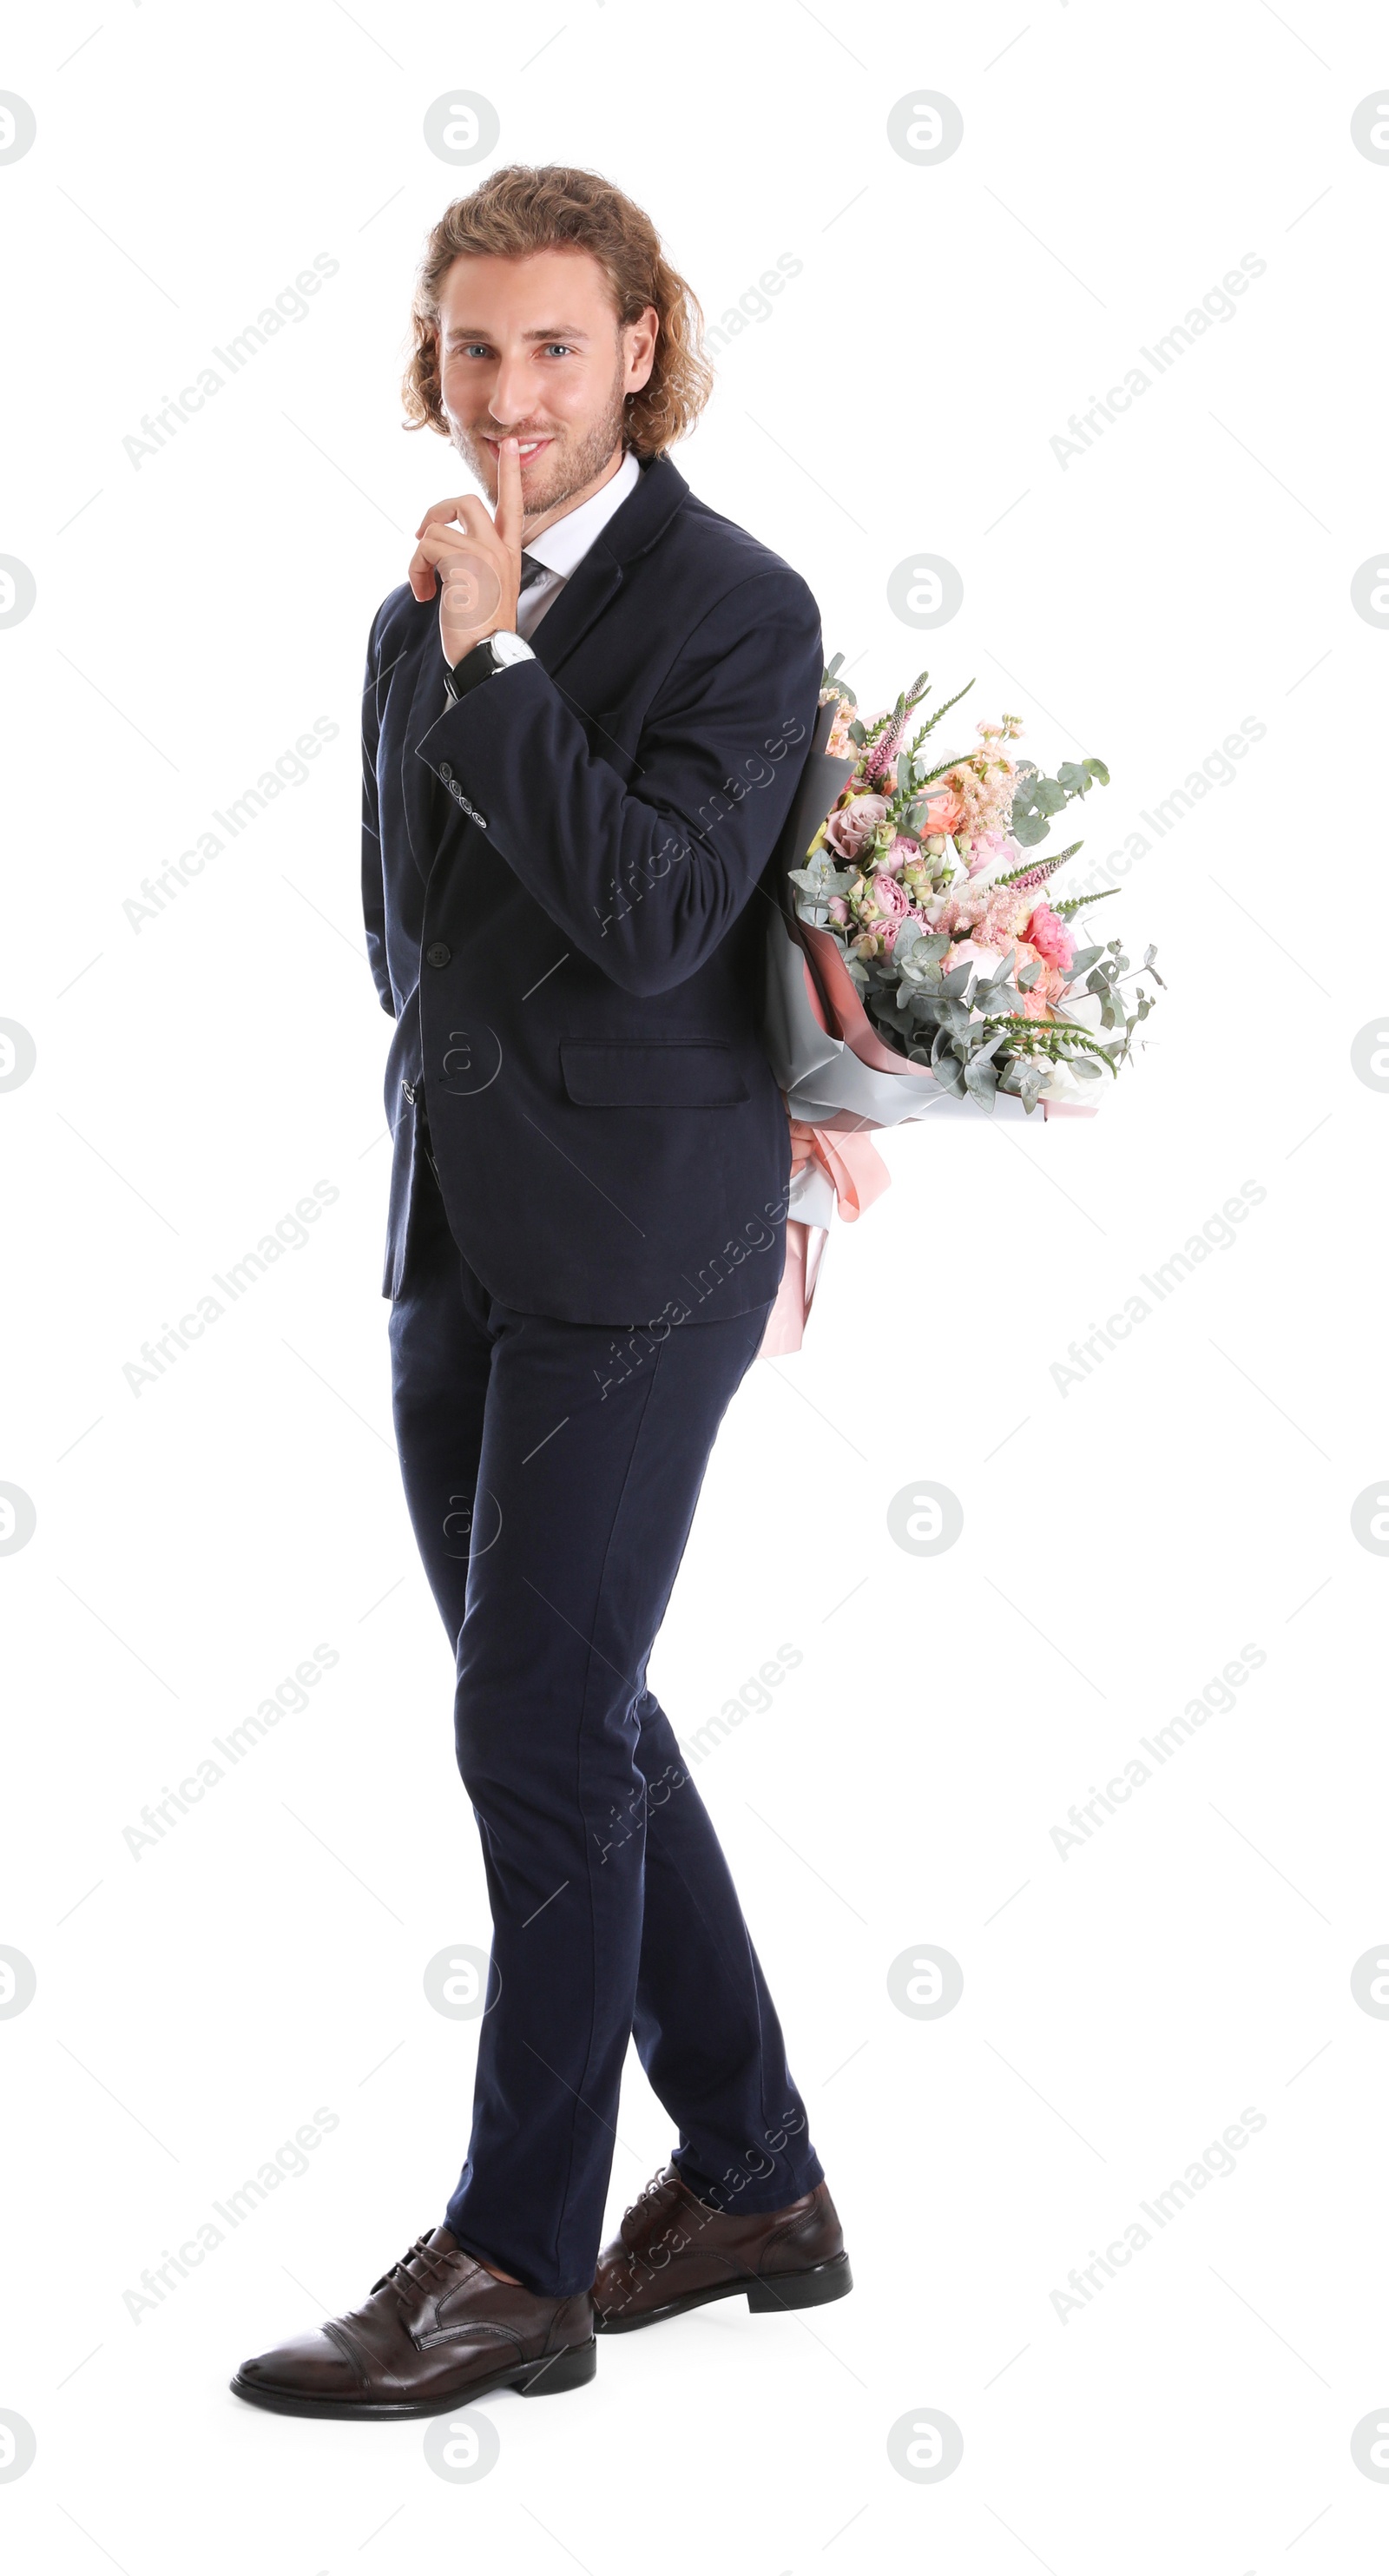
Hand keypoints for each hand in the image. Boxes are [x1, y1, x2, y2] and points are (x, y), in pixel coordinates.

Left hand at [408, 436, 523, 667]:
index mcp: (509, 553)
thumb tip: (436, 546)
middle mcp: (499, 548)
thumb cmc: (483, 633)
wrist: (489, 657)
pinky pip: (424, 548)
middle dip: (437, 512)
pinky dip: (415, 571)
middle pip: (465, 500)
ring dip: (419, 558)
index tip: (511, 444)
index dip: (510, 473)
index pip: (512, 505)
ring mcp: (484, 553)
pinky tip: (424, 595)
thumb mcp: (485, 590)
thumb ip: (474, 562)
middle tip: (422, 537)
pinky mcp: (464, 561)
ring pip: (436, 529)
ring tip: (424, 586)